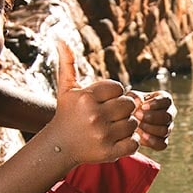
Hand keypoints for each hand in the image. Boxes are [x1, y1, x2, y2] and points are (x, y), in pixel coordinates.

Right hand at [49, 42, 138, 163]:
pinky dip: (130, 142)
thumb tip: (61, 39)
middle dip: (122, 110)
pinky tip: (117, 140)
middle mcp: (94, 116)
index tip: (103, 101)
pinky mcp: (109, 153)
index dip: (114, 94)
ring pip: (133, 124)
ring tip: (113, 127)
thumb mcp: (66, 89)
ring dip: (127, 126)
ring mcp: (102, 135)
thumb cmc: (66, 113)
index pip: (118, 88)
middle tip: (110, 115)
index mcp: (86, 98)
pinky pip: (134, 143)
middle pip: (128, 105)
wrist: (59, 146)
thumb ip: (68, 63)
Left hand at [130, 90, 175, 150]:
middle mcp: (170, 114)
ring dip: (149, 128)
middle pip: (167, 116)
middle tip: (137, 116)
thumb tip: (140, 101)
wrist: (126, 122)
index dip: (156, 104)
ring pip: (165, 130)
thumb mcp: (130, 98)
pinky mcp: (163, 141)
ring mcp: (168, 129)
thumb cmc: (130, 106)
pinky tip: (140, 136)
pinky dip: (151, 141)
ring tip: (137, 126)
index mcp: (165, 100)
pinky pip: (162, 144)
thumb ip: (134, 97)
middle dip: (152, 117)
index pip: (167, 101)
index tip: (143, 106)